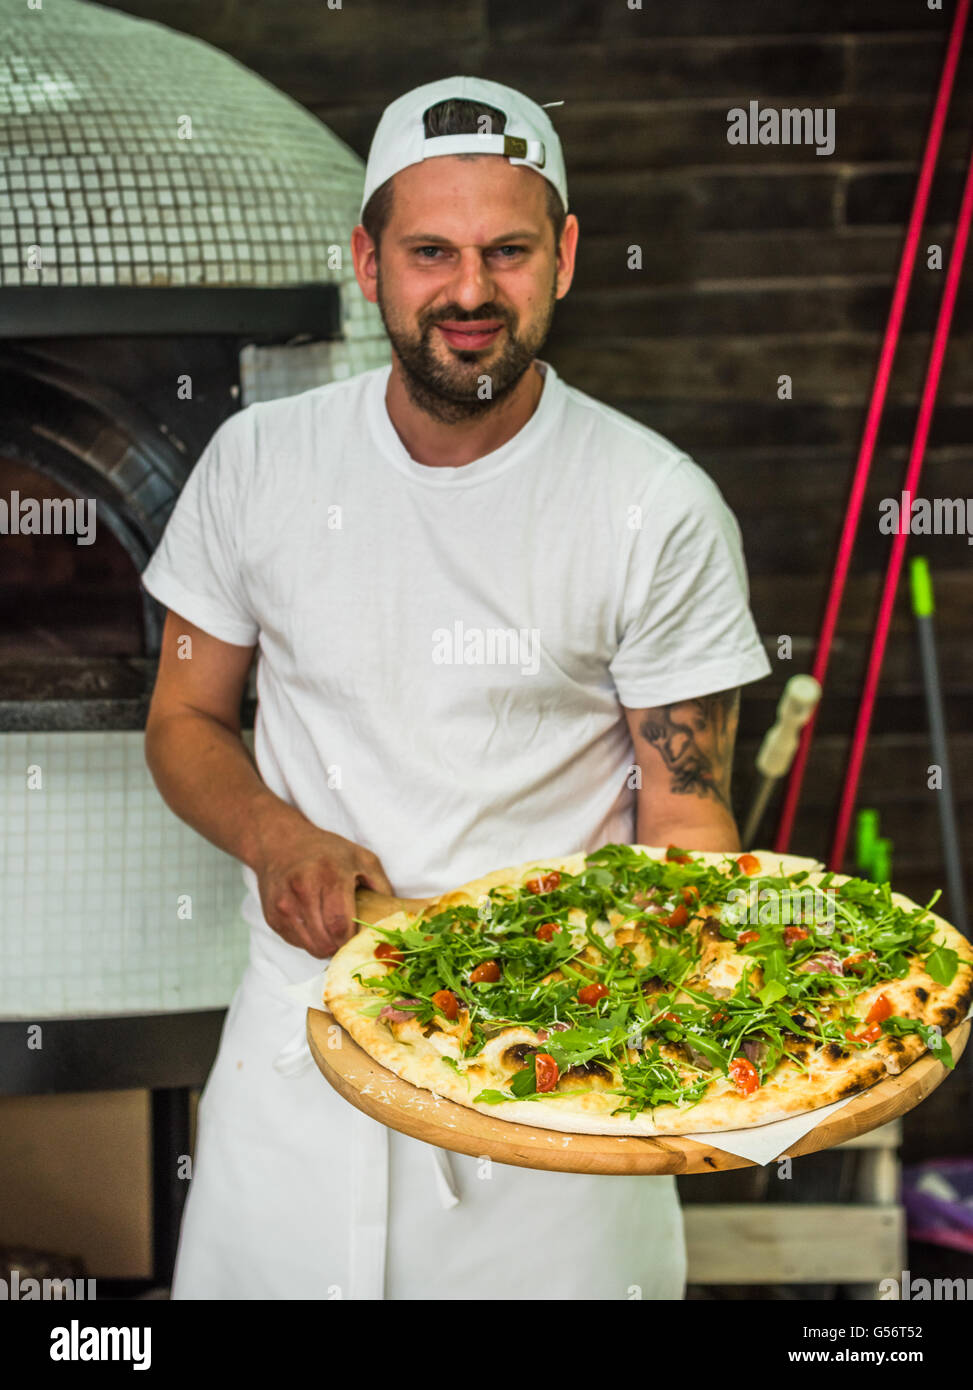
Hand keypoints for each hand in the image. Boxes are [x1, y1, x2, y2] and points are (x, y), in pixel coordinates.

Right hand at [252, 819, 393, 957]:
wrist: (281, 844)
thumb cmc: (326, 852)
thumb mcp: (361, 858)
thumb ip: (381, 886)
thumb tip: (392, 917)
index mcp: (329, 876)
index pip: (340, 924)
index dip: (352, 939)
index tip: (360, 936)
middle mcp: (302, 891)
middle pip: (326, 941)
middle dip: (341, 945)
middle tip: (348, 936)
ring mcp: (284, 905)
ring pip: (311, 947)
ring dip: (326, 946)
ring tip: (332, 930)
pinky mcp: (272, 917)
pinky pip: (297, 943)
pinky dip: (310, 940)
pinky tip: (315, 923)